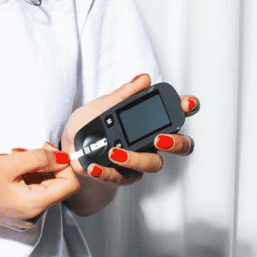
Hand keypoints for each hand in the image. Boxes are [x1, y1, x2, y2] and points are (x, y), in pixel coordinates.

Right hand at [0, 147, 78, 229]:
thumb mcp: (10, 162)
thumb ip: (41, 157)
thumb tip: (62, 157)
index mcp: (34, 206)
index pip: (69, 185)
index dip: (63, 164)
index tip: (47, 150)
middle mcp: (32, 216)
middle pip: (57, 186)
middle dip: (46, 164)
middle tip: (25, 151)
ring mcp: (23, 216)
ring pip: (43, 187)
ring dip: (33, 169)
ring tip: (12, 159)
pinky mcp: (14, 212)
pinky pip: (31, 192)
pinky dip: (25, 177)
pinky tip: (9, 169)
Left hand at [61, 73, 199, 185]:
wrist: (68, 150)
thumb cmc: (88, 126)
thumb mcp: (101, 106)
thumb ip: (123, 94)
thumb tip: (144, 79)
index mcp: (149, 120)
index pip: (177, 113)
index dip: (188, 107)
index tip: (186, 103)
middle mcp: (152, 142)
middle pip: (181, 145)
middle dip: (176, 142)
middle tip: (160, 139)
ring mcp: (141, 161)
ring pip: (154, 164)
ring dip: (136, 158)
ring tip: (114, 152)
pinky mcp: (125, 177)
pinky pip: (123, 177)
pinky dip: (107, 172)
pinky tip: (94, 166)